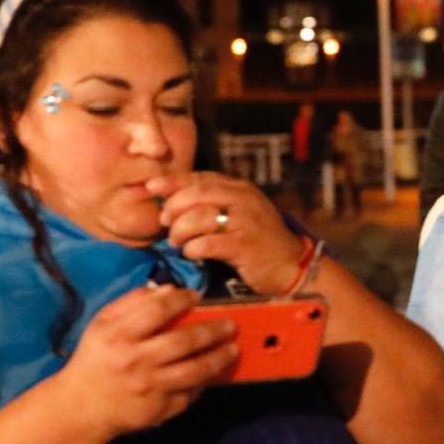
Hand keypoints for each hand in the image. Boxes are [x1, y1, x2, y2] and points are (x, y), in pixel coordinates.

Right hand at [52, 285, 237, 440]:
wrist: (82, 407)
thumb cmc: (95, 359)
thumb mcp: (103, 324)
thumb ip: (132, 303)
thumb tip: (168, 289)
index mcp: (119, 336)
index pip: (157, 311)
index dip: (181, 300)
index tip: (196, 296)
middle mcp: (136, 361)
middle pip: (183, 342)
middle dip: (213, 330)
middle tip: (230, 324)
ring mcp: (150, 388)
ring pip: (194, 371)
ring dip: (219, 358)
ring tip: (233, 348)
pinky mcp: (159, 410)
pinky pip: (189, 395)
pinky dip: (204, 383)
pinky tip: (214, 372)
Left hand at [148, 171, 302, 293]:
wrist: (292, 266)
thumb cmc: (260, 241)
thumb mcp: (241, 213)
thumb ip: (215, 203)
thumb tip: (174, 202)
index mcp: (240, 188)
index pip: (201, 178)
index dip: (173, 181)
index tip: (151, 187)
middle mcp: (244, 200)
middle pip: (197, 194)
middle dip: (174, 207)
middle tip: (164, 222)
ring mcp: (247, 222)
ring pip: (199, 218)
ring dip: (180, 231)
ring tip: (177, 242)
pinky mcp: (245, 245)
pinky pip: (208, 243)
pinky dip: (193, 248)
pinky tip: (192, 253)